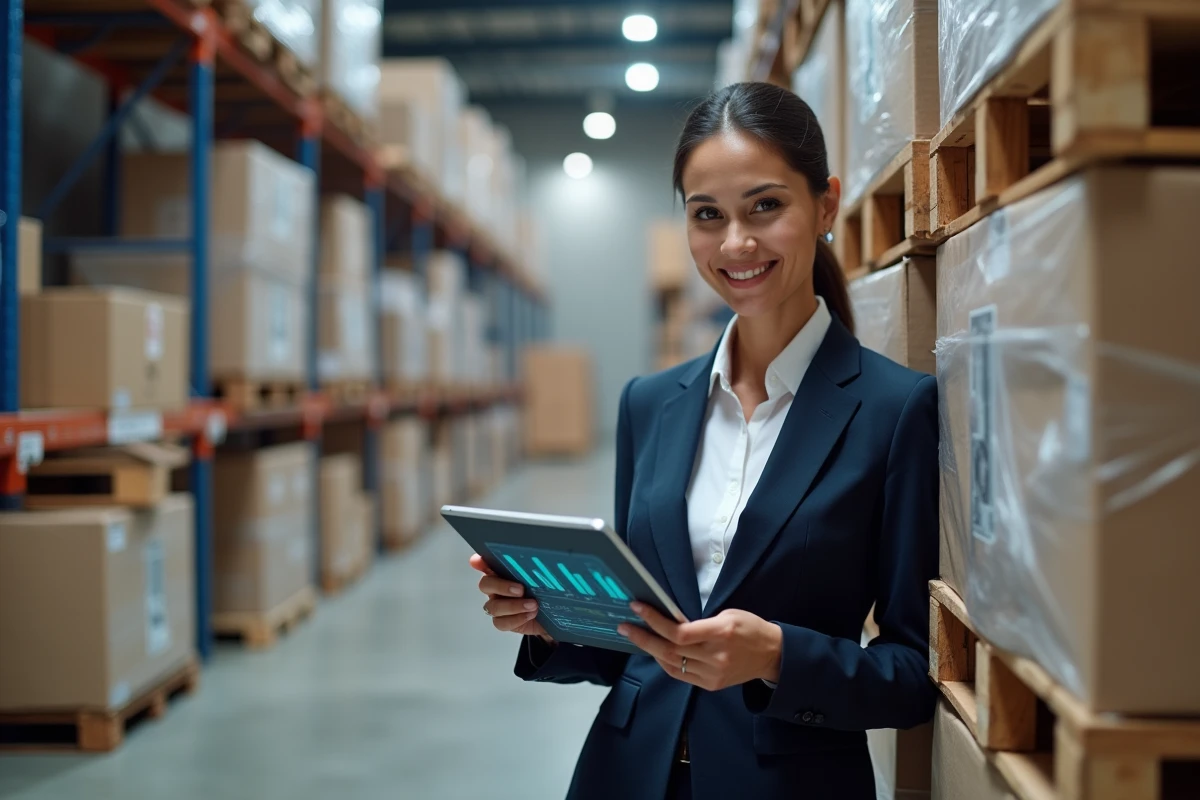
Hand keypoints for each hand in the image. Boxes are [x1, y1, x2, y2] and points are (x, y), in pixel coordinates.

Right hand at [470, 554, 552, 641]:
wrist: (555, 616)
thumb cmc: (547, 593)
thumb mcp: (545, 578)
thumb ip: (537, 570)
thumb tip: (542, 561)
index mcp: (504, 572)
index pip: (487, 563)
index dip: (480, 562)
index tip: (478, 561)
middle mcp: (497, 587)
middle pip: (486, 584)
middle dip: (501, 586)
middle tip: (520, 589)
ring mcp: (498, 605)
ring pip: (493, 606)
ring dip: (513, 606)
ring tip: (532, 605)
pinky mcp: (503, 621)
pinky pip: (501, 622)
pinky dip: (516, 619)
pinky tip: (530, 615)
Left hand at [618, 602, 782, 691]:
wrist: (772, 655)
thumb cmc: (750, 627)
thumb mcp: (729, 614)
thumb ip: (700, 621)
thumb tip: (670, 620)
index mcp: (722, 633)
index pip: (680, 632)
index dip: (655, 621)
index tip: (638, 608)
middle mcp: (716, 656)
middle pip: (670, 650)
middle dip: (643, 637)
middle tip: (624, 625)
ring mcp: (713, 674)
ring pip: (672, 664)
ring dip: (650, 649)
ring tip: (635, 635)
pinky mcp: (711, 685)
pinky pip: (680, 674)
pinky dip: (665, 662)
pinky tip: (655, 651)